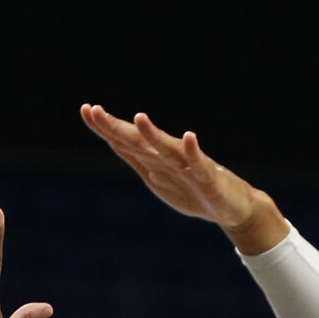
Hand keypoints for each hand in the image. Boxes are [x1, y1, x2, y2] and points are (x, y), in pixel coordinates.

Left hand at [80, 107, 288, 255]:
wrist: (233, 207)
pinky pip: (200, 165)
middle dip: (117, 128)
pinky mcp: (209, 179)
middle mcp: (169, 158)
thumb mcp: (157, 178)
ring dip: (153, 135)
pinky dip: (194, 152)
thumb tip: (113, 140)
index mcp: (155, 160)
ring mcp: (189, 167)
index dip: (105, 128)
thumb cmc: (193, 190)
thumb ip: (137, 158)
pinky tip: (189, 138)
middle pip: (139, 142)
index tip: (85, 110)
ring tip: (139, 118)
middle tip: (95, 110)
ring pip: (168, 150)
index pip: (125, 141)